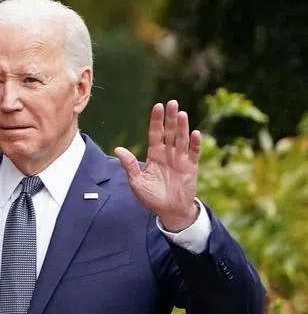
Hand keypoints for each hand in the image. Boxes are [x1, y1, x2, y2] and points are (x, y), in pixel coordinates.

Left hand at [114, 100, 201, 231]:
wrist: (169, 210)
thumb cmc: (151, 197)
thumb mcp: (137, 182)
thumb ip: (130, 165)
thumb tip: (118, 150)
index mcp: (155, 155)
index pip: (155, 133)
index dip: (156, 120)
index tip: (157, 106)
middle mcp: (168, 153)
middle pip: (170, 132)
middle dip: (170, 118)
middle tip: (171, 102)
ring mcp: (181, 159)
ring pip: (182, 139)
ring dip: (182, 127)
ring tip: (181, 113)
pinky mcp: (191, 167)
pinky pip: (194, 153)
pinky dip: (195, 144)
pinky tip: (195, 133)